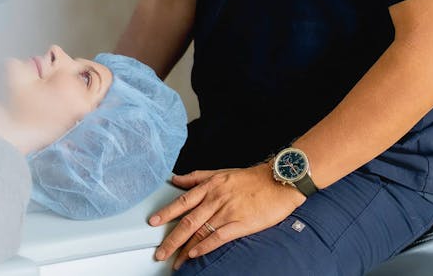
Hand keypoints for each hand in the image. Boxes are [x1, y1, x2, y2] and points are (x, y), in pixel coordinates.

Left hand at [148, 163, 306, 269]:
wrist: (279, 180)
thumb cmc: (251, 178)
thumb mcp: (220, 172)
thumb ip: (196, 177)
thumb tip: (175, 179)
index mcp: (209, 186)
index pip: (182, 201)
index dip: (166, 213)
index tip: (153, 223)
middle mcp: (215, 200)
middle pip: (188, 221)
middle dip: (171, 239)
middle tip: (160, 252)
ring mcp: (227, 212)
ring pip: (200, 232)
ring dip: (185, 249)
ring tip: (175, 260)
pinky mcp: (241, 224)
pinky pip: (219, 237)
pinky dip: (205, 246)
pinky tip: (195, 254)